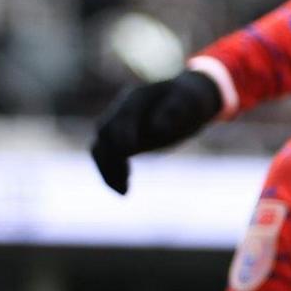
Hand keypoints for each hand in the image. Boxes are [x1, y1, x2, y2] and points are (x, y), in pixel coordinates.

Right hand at [90, 70, 225, 193]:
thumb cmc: (190, 101)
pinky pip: (107, 157)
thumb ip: (174, 110)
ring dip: (107, 169)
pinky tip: (123, 191)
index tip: (128, 151)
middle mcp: (121, 111)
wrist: (184, 101)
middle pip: (104, 132)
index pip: (124, 115)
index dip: (124, 132)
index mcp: (137, 98)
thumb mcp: (189, 102)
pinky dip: (110, 173)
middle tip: (126, 178)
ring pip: (100, 147)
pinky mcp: (121, 141)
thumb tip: (157, 128)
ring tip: (124, 191)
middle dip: (112, 154)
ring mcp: (118, 126)